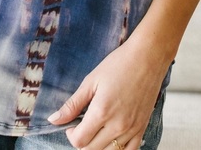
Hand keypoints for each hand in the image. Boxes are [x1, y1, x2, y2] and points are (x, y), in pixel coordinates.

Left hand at [47, 32, 170, 149]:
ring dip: (97, 146)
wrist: (147, 58)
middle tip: (82, 125)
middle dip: (82, 141)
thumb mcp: (91, 81)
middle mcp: (117, 125)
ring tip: (96, 129)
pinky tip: (111, 137)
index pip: (79, 141)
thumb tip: (53, 120)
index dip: (70, 135)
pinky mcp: (142, 129)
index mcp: (101, 112)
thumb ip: (72, 104)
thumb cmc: (118, 65)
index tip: (71, 124)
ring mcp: (131, 130)